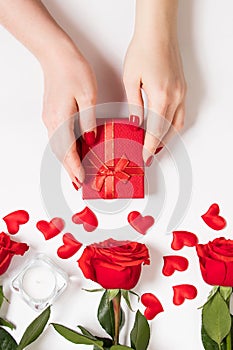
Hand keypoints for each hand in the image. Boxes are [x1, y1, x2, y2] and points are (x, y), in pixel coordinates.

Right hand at [42, 41, 96, 188]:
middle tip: (78, 183)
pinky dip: (65, 148)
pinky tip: (73, 151)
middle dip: (69, 169)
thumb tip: (90, 140)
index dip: (75, 167)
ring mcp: (50, 117)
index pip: (68, 151)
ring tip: (76, 172)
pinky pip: (58, 137)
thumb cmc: (73, 70)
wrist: (56, 54)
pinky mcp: (52, 113)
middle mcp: (52, 122)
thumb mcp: (88, 96)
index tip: (82, 180)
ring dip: (67, 161)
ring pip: (58, 146)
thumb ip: (89, 121)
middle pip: (60, 152)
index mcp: (61, 119)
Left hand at [123, 0, 186, 165]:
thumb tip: (135, 122)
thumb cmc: (143, 50)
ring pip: (177, 124)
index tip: (145, 157)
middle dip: (158, 146)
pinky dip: (174, 125)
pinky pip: (181, 113)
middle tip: (149, 156)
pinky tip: (166, 128)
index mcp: (160, 97)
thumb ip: (134, 104)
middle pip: (167, 130)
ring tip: (157, 146)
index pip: (155, 130)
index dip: (149, 146)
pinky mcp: (182, 88)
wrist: (158, 32)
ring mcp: (181, 93)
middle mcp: (174, 97)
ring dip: (168, 137)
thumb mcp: (130, 79)